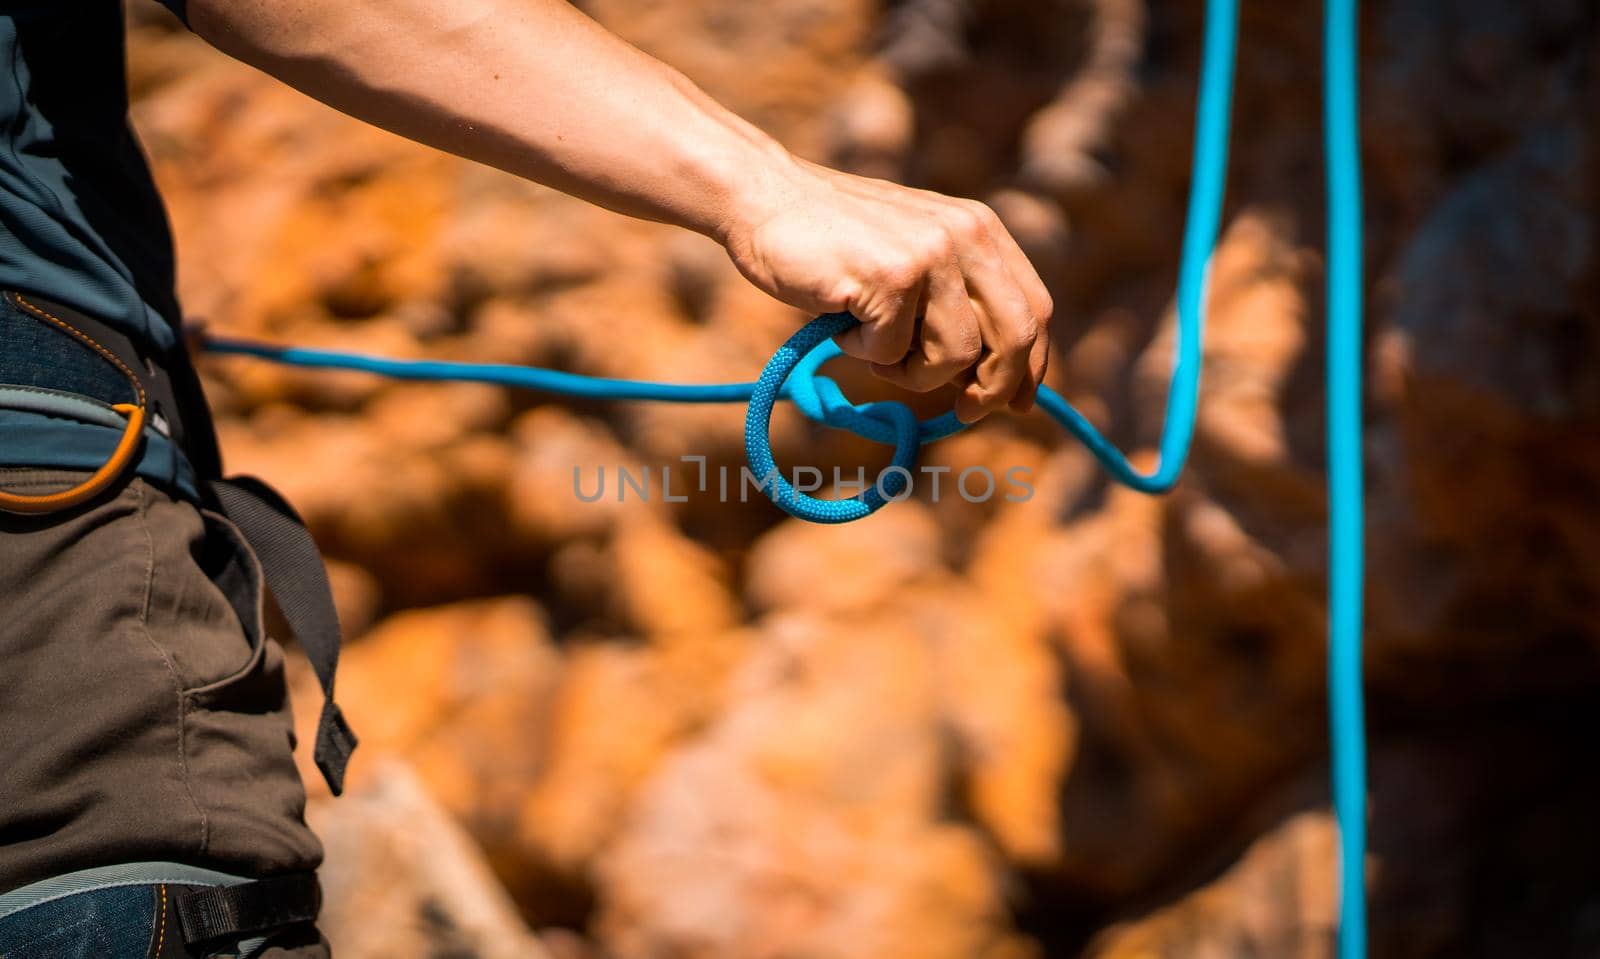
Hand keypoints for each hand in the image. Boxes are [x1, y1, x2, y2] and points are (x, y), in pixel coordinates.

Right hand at [719, 158, 1052, 420]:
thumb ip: (955, 303)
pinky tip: (840, 319)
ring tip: (871, 343)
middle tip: (964, 410)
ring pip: (955, 356)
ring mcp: (931, 254)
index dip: (1030, 366)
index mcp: (980, 229)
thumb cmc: (831, 241)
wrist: (763, 198)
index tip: (1015, 404)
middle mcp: (966, 235)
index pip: (1035, 309)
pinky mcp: (892, 277)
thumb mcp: (913, 259)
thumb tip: (991, 385)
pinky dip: (863, 352)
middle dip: (994, 388)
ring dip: (911, 371)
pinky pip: (894, 353)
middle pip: (1016, 337)